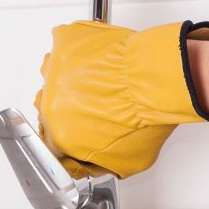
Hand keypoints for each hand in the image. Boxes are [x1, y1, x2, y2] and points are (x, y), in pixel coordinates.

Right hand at [35, 19, 208, 178]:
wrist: (156, 79)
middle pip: (51, 112)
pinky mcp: (65, 42)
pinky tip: (97, 62)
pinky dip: (76, 54)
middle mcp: (51, 104)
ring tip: (99, 84)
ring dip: (71, 82)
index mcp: (61, 137)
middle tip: (97, 108)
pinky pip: (63, 48)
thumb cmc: (146, 114)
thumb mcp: (128, 161)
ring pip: (55, 79)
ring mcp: (56, 71)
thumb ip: (99, 166)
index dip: (71, 141)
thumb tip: (92, 165)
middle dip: (71, 112)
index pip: (54, 146)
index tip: (81, 135)